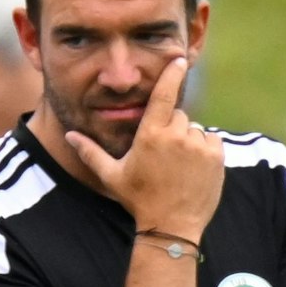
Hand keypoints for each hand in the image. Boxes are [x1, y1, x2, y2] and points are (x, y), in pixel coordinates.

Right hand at [64, 57, 223, 239]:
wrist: (171, 227)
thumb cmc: (138, 201)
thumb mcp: (112, 176)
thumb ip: (90, 152)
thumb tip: (69, 135)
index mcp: (150, 135)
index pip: (164, 94)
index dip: (172, 73)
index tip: (179, 59)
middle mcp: (176, 136)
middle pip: (178, 115)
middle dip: (172, 128)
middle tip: (163, 155)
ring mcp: (198, 146)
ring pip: (195, 129)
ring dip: (188, 140)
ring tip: (177, 166)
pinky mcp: (216, 157)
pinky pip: (211, 140)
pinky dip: (204, 149)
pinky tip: (192, 169)